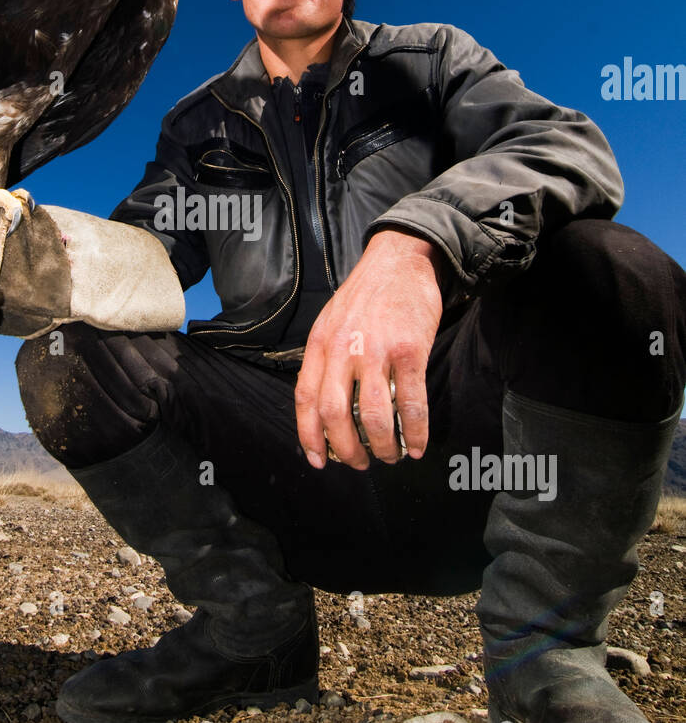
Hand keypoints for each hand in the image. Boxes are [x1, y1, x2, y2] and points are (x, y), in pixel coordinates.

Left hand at [294, 229, 444, 470]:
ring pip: (373, 414)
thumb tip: (325, 408)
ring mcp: (377, 349)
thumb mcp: (332, 321)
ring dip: (382, 445)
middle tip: (360, 464)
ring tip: (390, 457)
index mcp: (320, 343)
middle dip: (346, 449)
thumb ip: (326, 359)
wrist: (401, 258)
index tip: (318, 460)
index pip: (306, 398)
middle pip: (336, 413)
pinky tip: (416, 446)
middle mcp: (343, 348)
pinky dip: (414, 431)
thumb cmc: (367, 295)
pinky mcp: (410, 350)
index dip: (309, 435)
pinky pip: (411, 402)